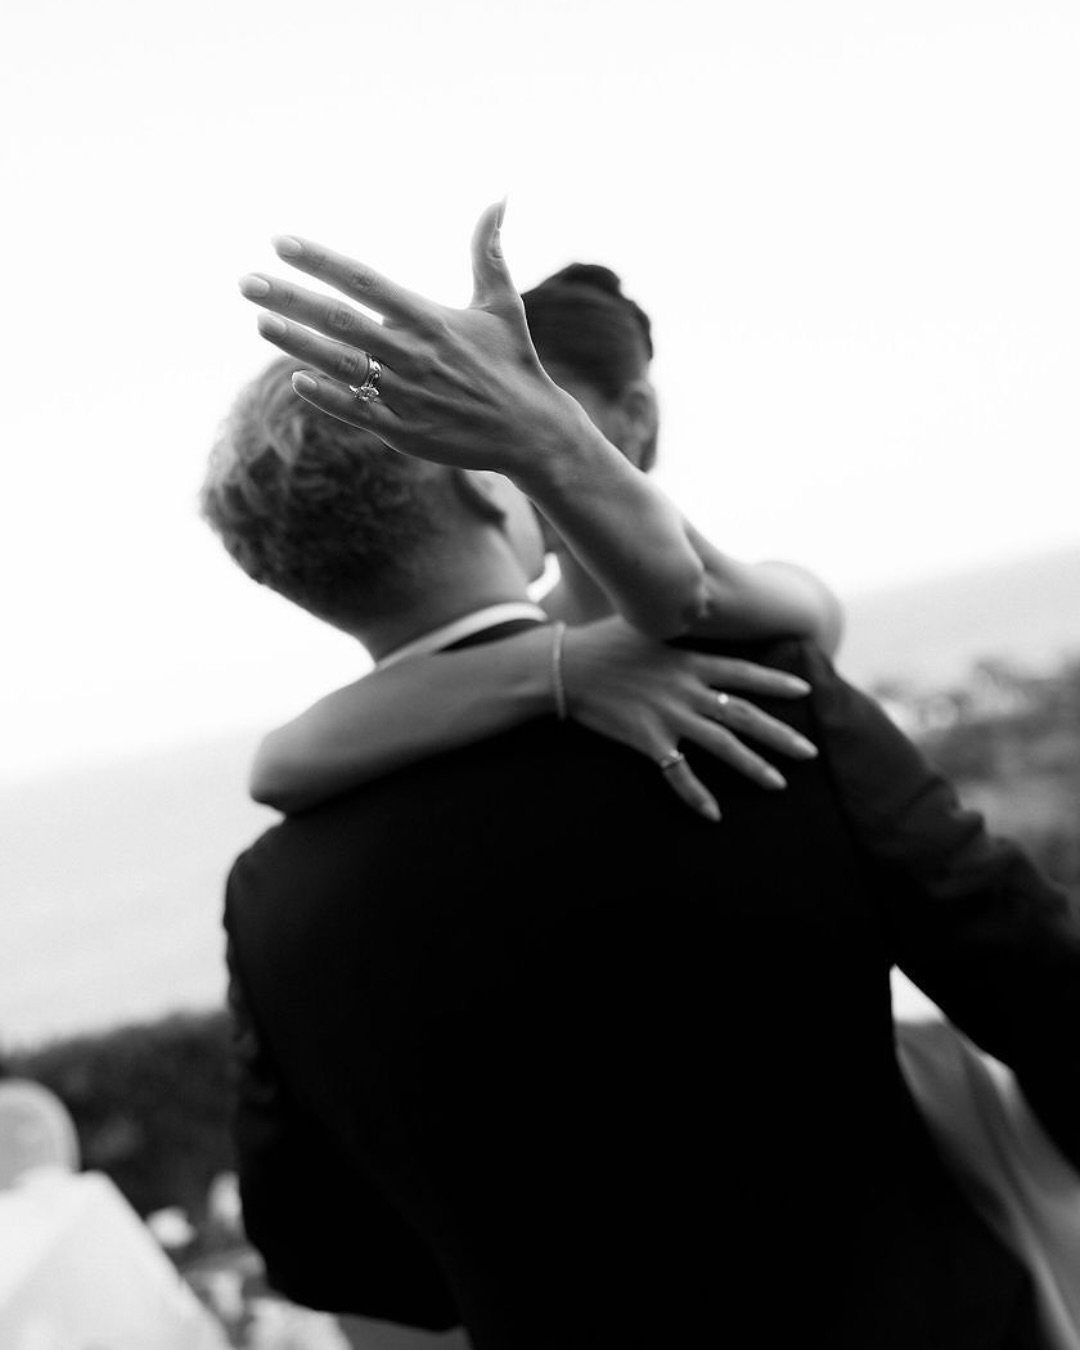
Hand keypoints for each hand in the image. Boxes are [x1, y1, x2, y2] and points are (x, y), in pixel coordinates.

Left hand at [238, 203, 590, 476]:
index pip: (363, 280)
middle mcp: (412, 353)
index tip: (280, 243)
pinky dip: (326, 395)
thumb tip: (499, 198)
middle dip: (289, 298)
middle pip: (338, 319)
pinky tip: (296, 379)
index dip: (319, 260)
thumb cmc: (513, 363)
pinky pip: (356, 410)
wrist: (531, 431)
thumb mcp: (502, 304)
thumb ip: (489, 251)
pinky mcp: (404, 431)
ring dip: (295, 342)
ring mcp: (405, 394)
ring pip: (339, 364)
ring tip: (260, 321)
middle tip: (246, 281)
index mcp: (429, 318)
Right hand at [562, 619, 817, 821]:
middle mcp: (686, 689)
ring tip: (779, 784)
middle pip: (744, 715)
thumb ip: (675, 632)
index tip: (806, 690)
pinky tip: (713, 814)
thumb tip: (693, 616)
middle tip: (810, 751)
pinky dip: (696, 795)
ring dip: (754, 766)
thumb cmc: (602, 644)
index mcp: (689, 661)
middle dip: (780, 734)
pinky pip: (678, 773)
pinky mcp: (648, 740)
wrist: (565, 667)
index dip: (776, 682)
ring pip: (722, 746)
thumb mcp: (646, 628)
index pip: (744, 672)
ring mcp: (668, 716)